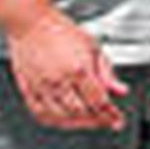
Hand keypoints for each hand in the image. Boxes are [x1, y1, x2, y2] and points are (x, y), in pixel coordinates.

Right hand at [8, 7, 127, 129]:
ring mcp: (42, 87)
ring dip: (79, 123)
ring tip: (90, 122)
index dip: (111, 114)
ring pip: (61, 117)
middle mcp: (59, 81)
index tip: (118, 121)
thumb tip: (121, 90)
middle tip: (106, 121)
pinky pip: (41, 114)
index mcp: (78, 69)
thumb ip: (108, 72)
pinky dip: (55, 121)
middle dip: (97, 120)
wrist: (31, 25)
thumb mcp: (93, 47)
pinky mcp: (28, 90)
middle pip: (81, 112)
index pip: (99, 101)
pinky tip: (65, 120)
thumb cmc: (61, 32)